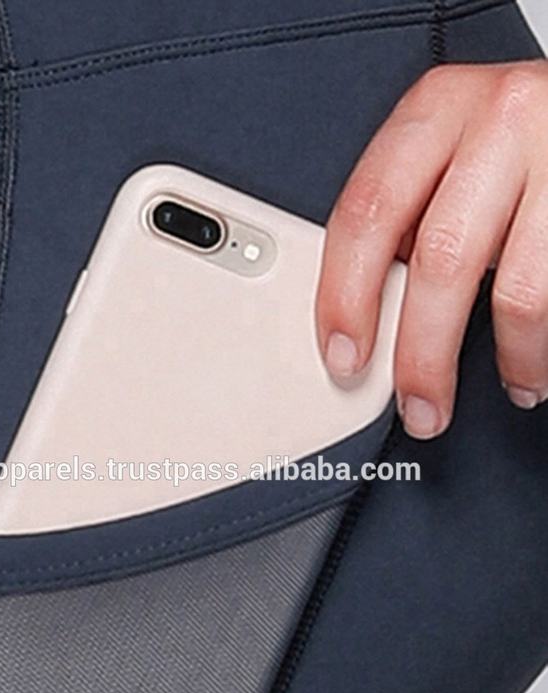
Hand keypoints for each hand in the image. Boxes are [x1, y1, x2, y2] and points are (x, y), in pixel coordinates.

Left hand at [316, 61, 547, 438]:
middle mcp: (499, 119)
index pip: (366, 213)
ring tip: (514, 382)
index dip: (346, 297)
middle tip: (418, 404)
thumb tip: (366, 314)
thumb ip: (408, 212)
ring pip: (517, 288)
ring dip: (512, 356)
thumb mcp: (450, 152)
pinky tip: (541, 357)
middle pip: (440, 259)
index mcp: (436, 109)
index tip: (344, 356)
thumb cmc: (518, 138)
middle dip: (423, 353)